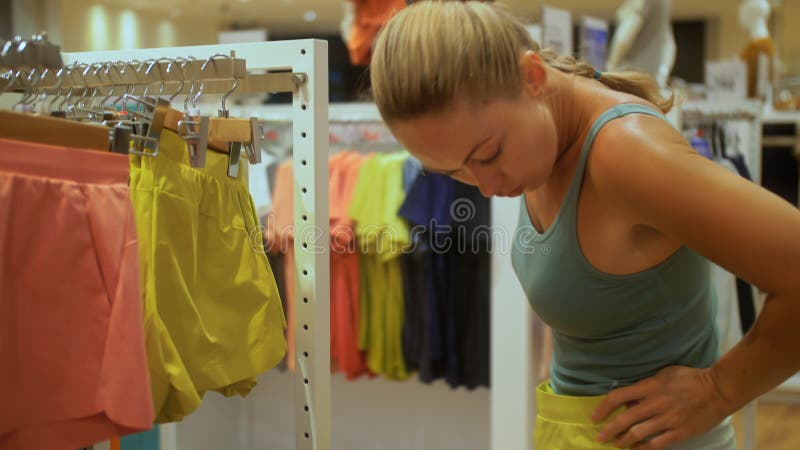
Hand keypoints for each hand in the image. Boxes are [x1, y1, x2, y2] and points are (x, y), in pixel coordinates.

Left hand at [592, 366, 729, 448]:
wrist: (718, 389)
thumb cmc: (690, 379)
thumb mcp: (664, 374)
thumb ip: (646, 386)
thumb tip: (629, 399)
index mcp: (650, 386)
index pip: (618, 396)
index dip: (603, 408)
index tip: (595, 417)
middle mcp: (656, 403)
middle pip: (625, 419)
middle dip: (609, 430)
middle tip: (600, 437)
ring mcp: (668, 419)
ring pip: (638, 434)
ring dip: (624, 441)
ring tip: (617, 444)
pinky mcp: (680, 431)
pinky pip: (657, 444)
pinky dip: (644, 448)